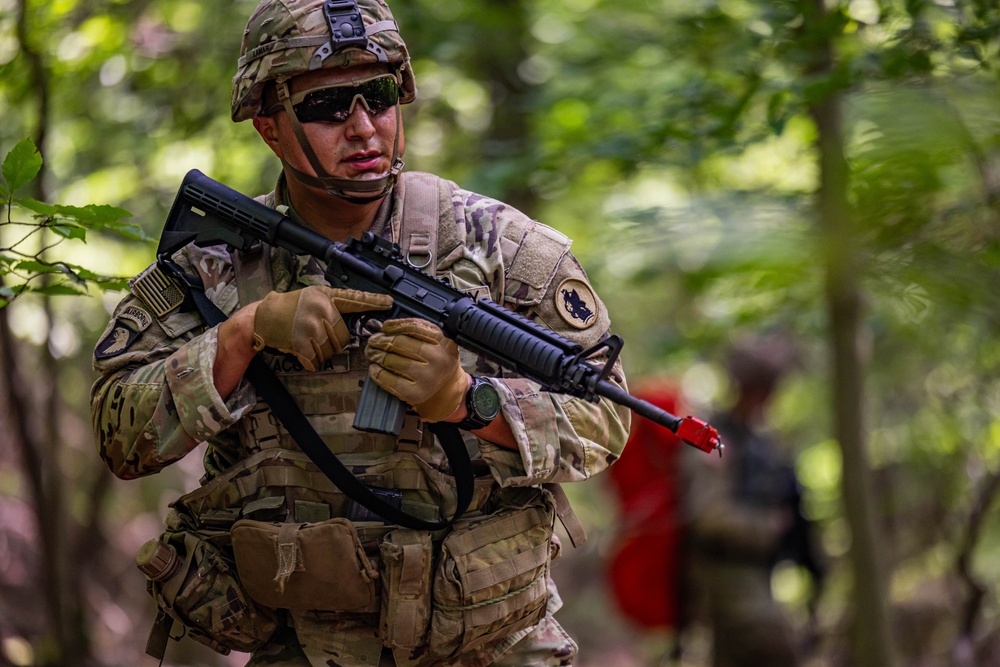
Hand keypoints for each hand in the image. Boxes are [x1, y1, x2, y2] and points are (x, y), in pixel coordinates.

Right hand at [253, 286, 392, 370]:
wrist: (261, 316)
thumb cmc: (288, 307)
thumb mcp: (311, 297)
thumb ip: (330, 305)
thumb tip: (350, 320)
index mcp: (326, 296)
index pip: (354, 299)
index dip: (373, 302)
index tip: (389, 302)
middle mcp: (321, 309)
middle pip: (343, 337)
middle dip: (333, 343)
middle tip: (317, 338)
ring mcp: (311, 326)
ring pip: (330, 350)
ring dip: (321, 353)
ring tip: (307, 342)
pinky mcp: (301, 342)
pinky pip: (316, 360)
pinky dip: (311, 362)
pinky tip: (302, 354)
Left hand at [364, 318, 467, 421]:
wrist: (446, 388)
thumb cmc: (436, 359)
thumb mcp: (435, 340)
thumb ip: (417, 328)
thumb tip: (387, 327)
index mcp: (444, 343)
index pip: (415, 328)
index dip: (395, 326)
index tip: (385, 327)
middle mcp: (438, 360)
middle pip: (399, 344)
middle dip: (381, 341)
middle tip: (373, 341)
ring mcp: (427, 379)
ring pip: (392, 361)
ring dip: (377, 355)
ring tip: (372, 353)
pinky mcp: (416, 394)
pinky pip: (389, 381)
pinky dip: (377, 373)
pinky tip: (375, 368)